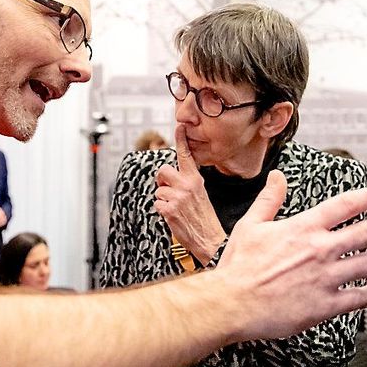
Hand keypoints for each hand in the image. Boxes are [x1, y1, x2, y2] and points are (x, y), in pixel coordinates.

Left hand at [153, 124, 226, 263]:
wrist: (209, 239)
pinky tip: (173, 216)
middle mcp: (187, 185)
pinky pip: (156, 204)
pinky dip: (162, 210)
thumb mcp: (201, 194)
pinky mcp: (169, 210)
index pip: (186, 155)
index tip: (180, 127)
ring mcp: (177, 197)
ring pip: (158, 190)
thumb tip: (171, 177)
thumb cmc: (204, 218)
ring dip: (163, 199)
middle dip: (161, 180)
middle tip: (168, 189)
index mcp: (195, 180)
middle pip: (162, 170)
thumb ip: (187, 182)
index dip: (181, 140)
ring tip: (175, 208)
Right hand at [217, 170, 366, 340]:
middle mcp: (320, 250)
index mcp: (304, 228)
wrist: (231, 303)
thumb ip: (269, 199)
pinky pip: (357, 298)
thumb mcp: (251, 224)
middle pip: (365, 233)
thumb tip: (277, 178)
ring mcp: (325, 278)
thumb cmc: (239, 267)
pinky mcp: (325, 305)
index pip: (344, 206)